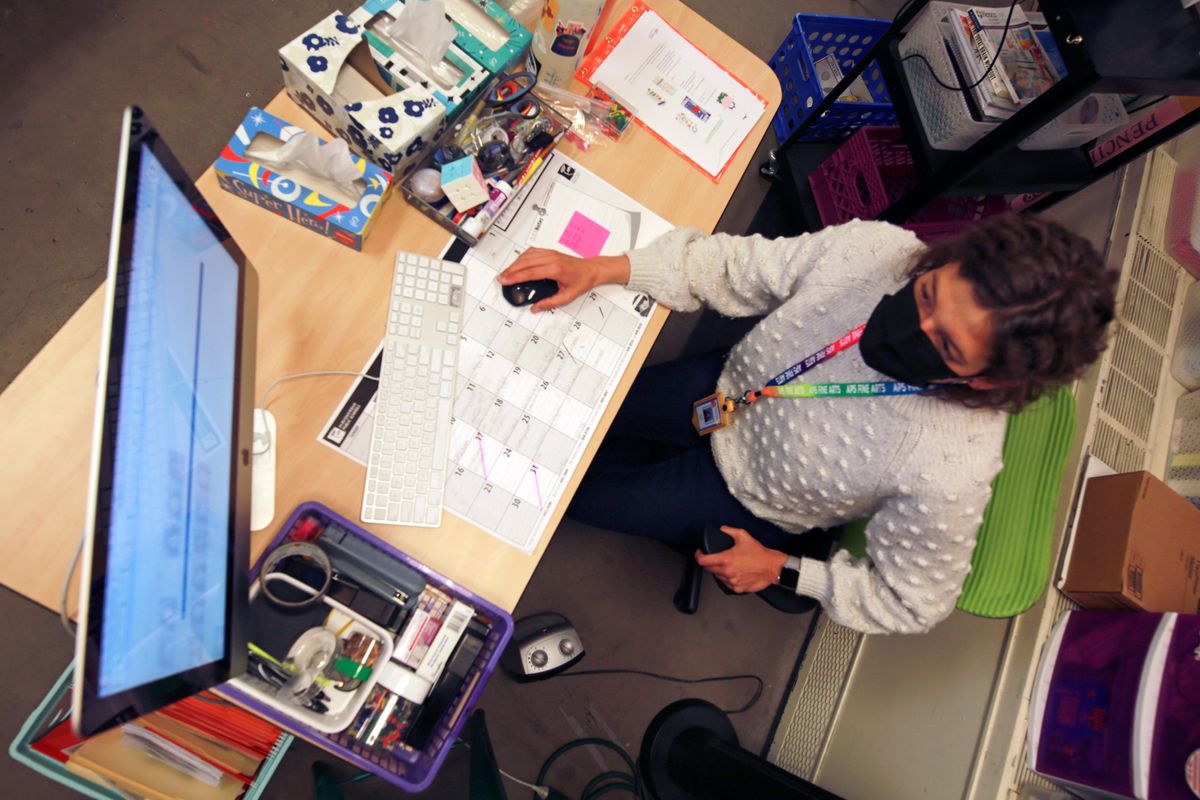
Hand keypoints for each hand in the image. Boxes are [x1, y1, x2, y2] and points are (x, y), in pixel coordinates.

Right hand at [497, 248, 629, 312]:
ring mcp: (550, 254)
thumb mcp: (567, 296)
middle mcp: (551, 259)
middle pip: (525, 263)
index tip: (505, 280)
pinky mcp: (549, 252)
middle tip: (500, 278)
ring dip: (515, 264)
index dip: (516, 276)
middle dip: (511, 270)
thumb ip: (550, 303)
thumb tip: (535, 308)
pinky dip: (522, 258)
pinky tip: (517, 264)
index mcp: (556, 269)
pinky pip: (532, 252)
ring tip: (506, 273)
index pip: (531, 272)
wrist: (591, 270)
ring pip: (527, 256)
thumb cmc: (582, 281)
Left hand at [694, 526, 788, 593]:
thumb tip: (721, 529)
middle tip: (716, 557)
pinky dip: (728, 578)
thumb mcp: (743, 536)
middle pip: (709, 569)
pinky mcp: (737, 589)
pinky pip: (727, 584)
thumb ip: (729, 531)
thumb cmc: (759, 553)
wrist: (772, 567)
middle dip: (710, 562)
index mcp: (726, 559)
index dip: (699, 556)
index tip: (700, 553)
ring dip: (719, 570)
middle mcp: (727, 572)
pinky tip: (735, 572)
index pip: (703, 561)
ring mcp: (732, 582)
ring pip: (717, 577)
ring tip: (728, 564)